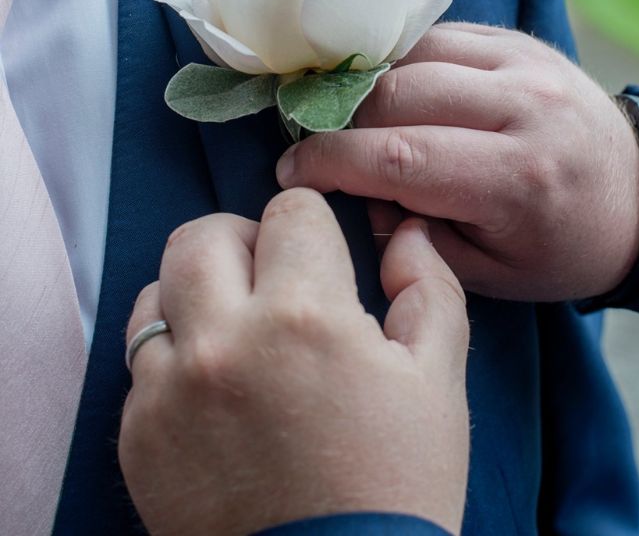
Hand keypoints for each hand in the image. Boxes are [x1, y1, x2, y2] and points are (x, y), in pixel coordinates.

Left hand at [119, 189, 469, 535]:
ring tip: (236, 334)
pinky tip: (213, 393)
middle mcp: (225, 341)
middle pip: (203, 235)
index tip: (320, 259)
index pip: (290, 210)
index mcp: (306, 316)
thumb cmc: (395, 489)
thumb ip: (429, 288)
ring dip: (197, 297)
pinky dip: (174, 361)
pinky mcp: (139, 437)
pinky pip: (140, 364)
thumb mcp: (438, 383)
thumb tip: (409, 233)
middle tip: (271, 282)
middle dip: (242, 242)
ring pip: (158, 290)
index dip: (312, 227)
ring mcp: (170, 390)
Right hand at [276, 23, 638, 302]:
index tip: (294, 172)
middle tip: (321, 146)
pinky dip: (401, 60)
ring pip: (412, 55)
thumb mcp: (489, 273)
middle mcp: (522, 107)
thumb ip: (414, 239)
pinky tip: (389, 88)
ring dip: (368, 85)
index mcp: (517, 178)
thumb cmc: (558, 246)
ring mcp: (523, 63)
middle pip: (397, 94)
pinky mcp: (517, 40)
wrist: (637, 195)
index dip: (331, 161)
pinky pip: (438, 34)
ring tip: (352, 118)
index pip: (398, 156)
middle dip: (343, 122)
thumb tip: (354, 195)